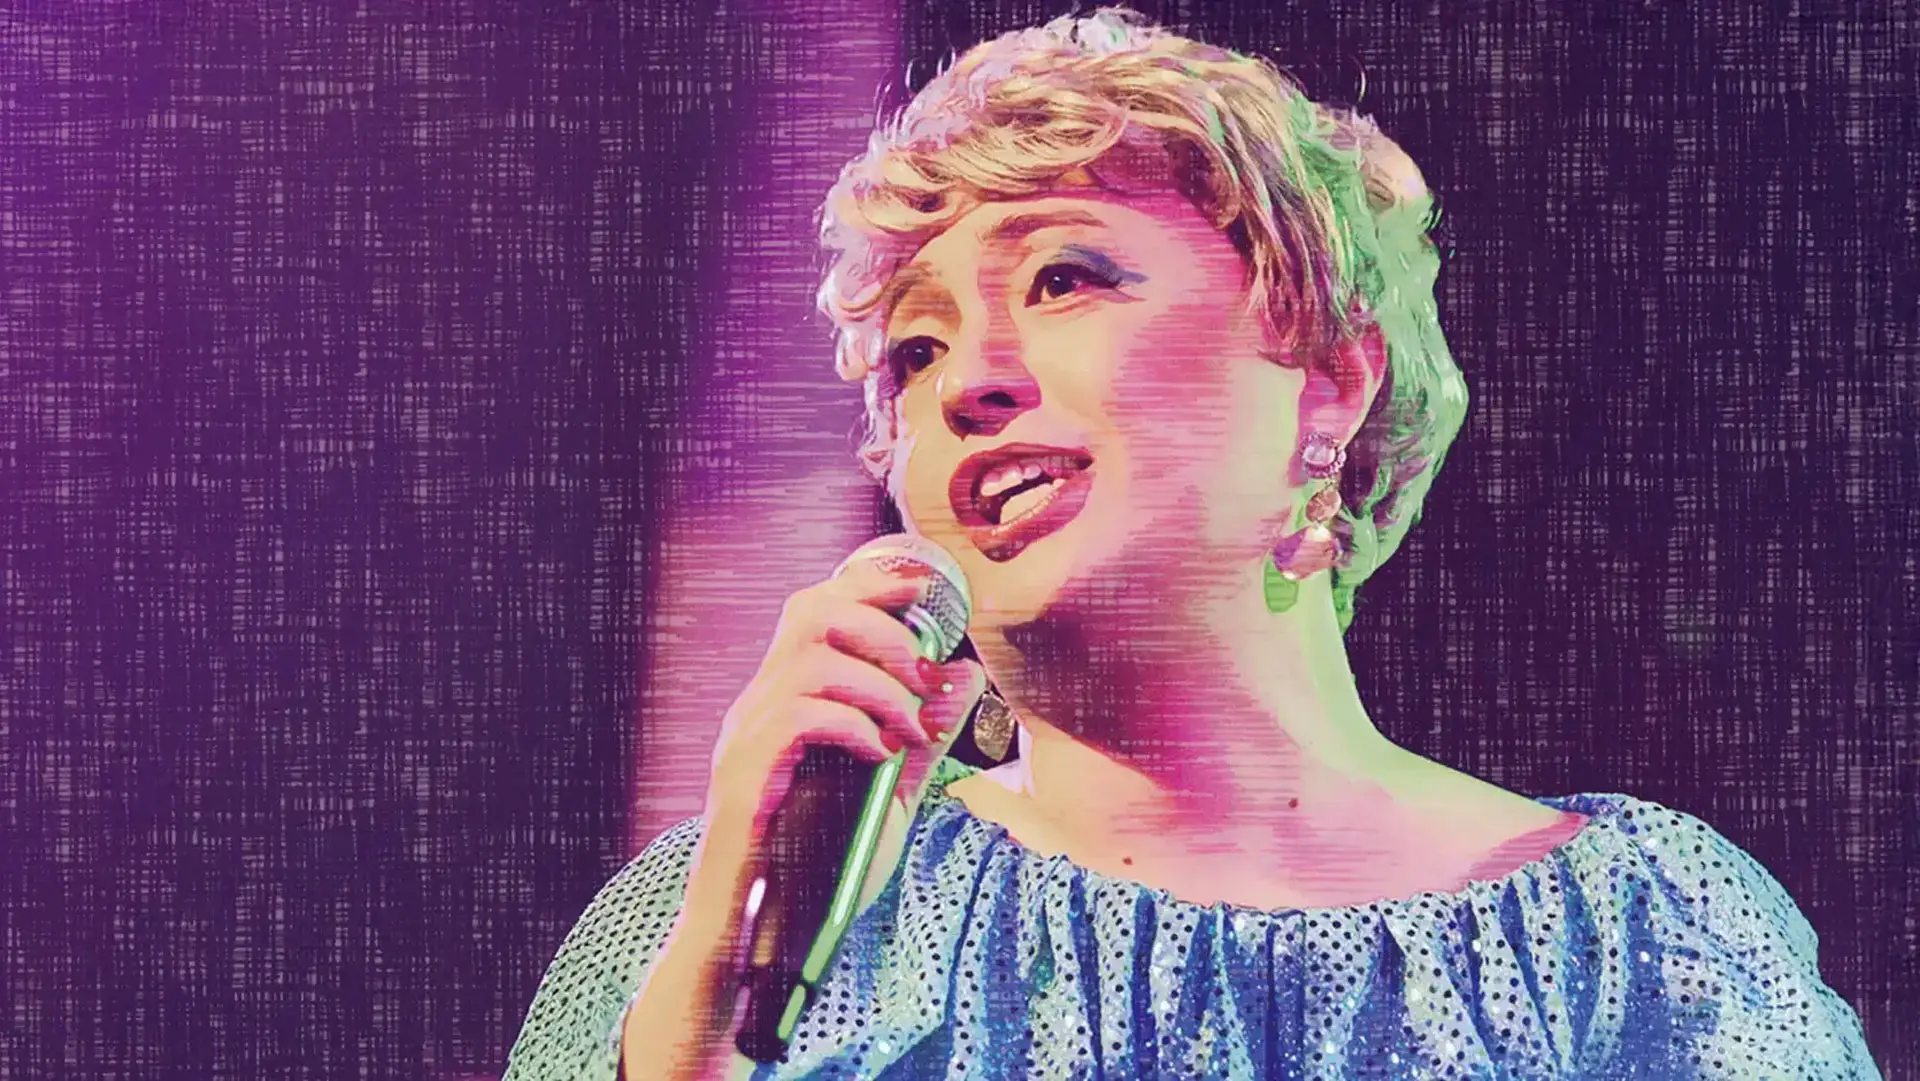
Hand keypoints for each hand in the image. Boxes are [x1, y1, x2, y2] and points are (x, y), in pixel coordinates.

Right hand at [702, 555, 986, 842]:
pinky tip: (879, 755)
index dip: (868, 583)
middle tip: (924, 670)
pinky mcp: (744, 773)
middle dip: (880, 624)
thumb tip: (963, 673)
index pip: (816, 608)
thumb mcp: (891, 792)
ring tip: (911, 725)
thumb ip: (922, 735)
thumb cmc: (820, 867)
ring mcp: (745, 736)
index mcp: (785, 699)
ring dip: (877, 683)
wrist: (762, 935)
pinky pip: (797, 716)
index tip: (923, 589)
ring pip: (809, 659)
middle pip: (809, 611)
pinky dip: (851, 725)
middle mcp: (758, 704)